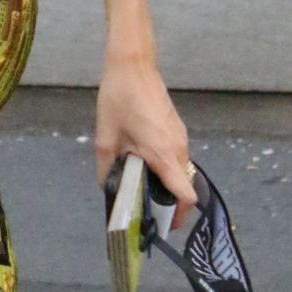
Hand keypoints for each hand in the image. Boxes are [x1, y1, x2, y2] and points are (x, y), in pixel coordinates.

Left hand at [95, 48, 197, 231]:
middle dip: (169, 204)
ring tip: (140, 189)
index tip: (164, 226)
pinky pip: (176, 157)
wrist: (133, 64)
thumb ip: (107, 169)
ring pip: (180, 171)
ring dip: (165, 185)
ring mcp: (181, 137)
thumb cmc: (119, 99)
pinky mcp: (177, 129)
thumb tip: (107, 189)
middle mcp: (179, 149)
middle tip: (145, 212)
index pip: (186, 195)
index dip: (179, 216)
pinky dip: (165, 169)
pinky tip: (142, 165)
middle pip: (183, 186)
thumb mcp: (105, 138)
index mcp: (164, 155)